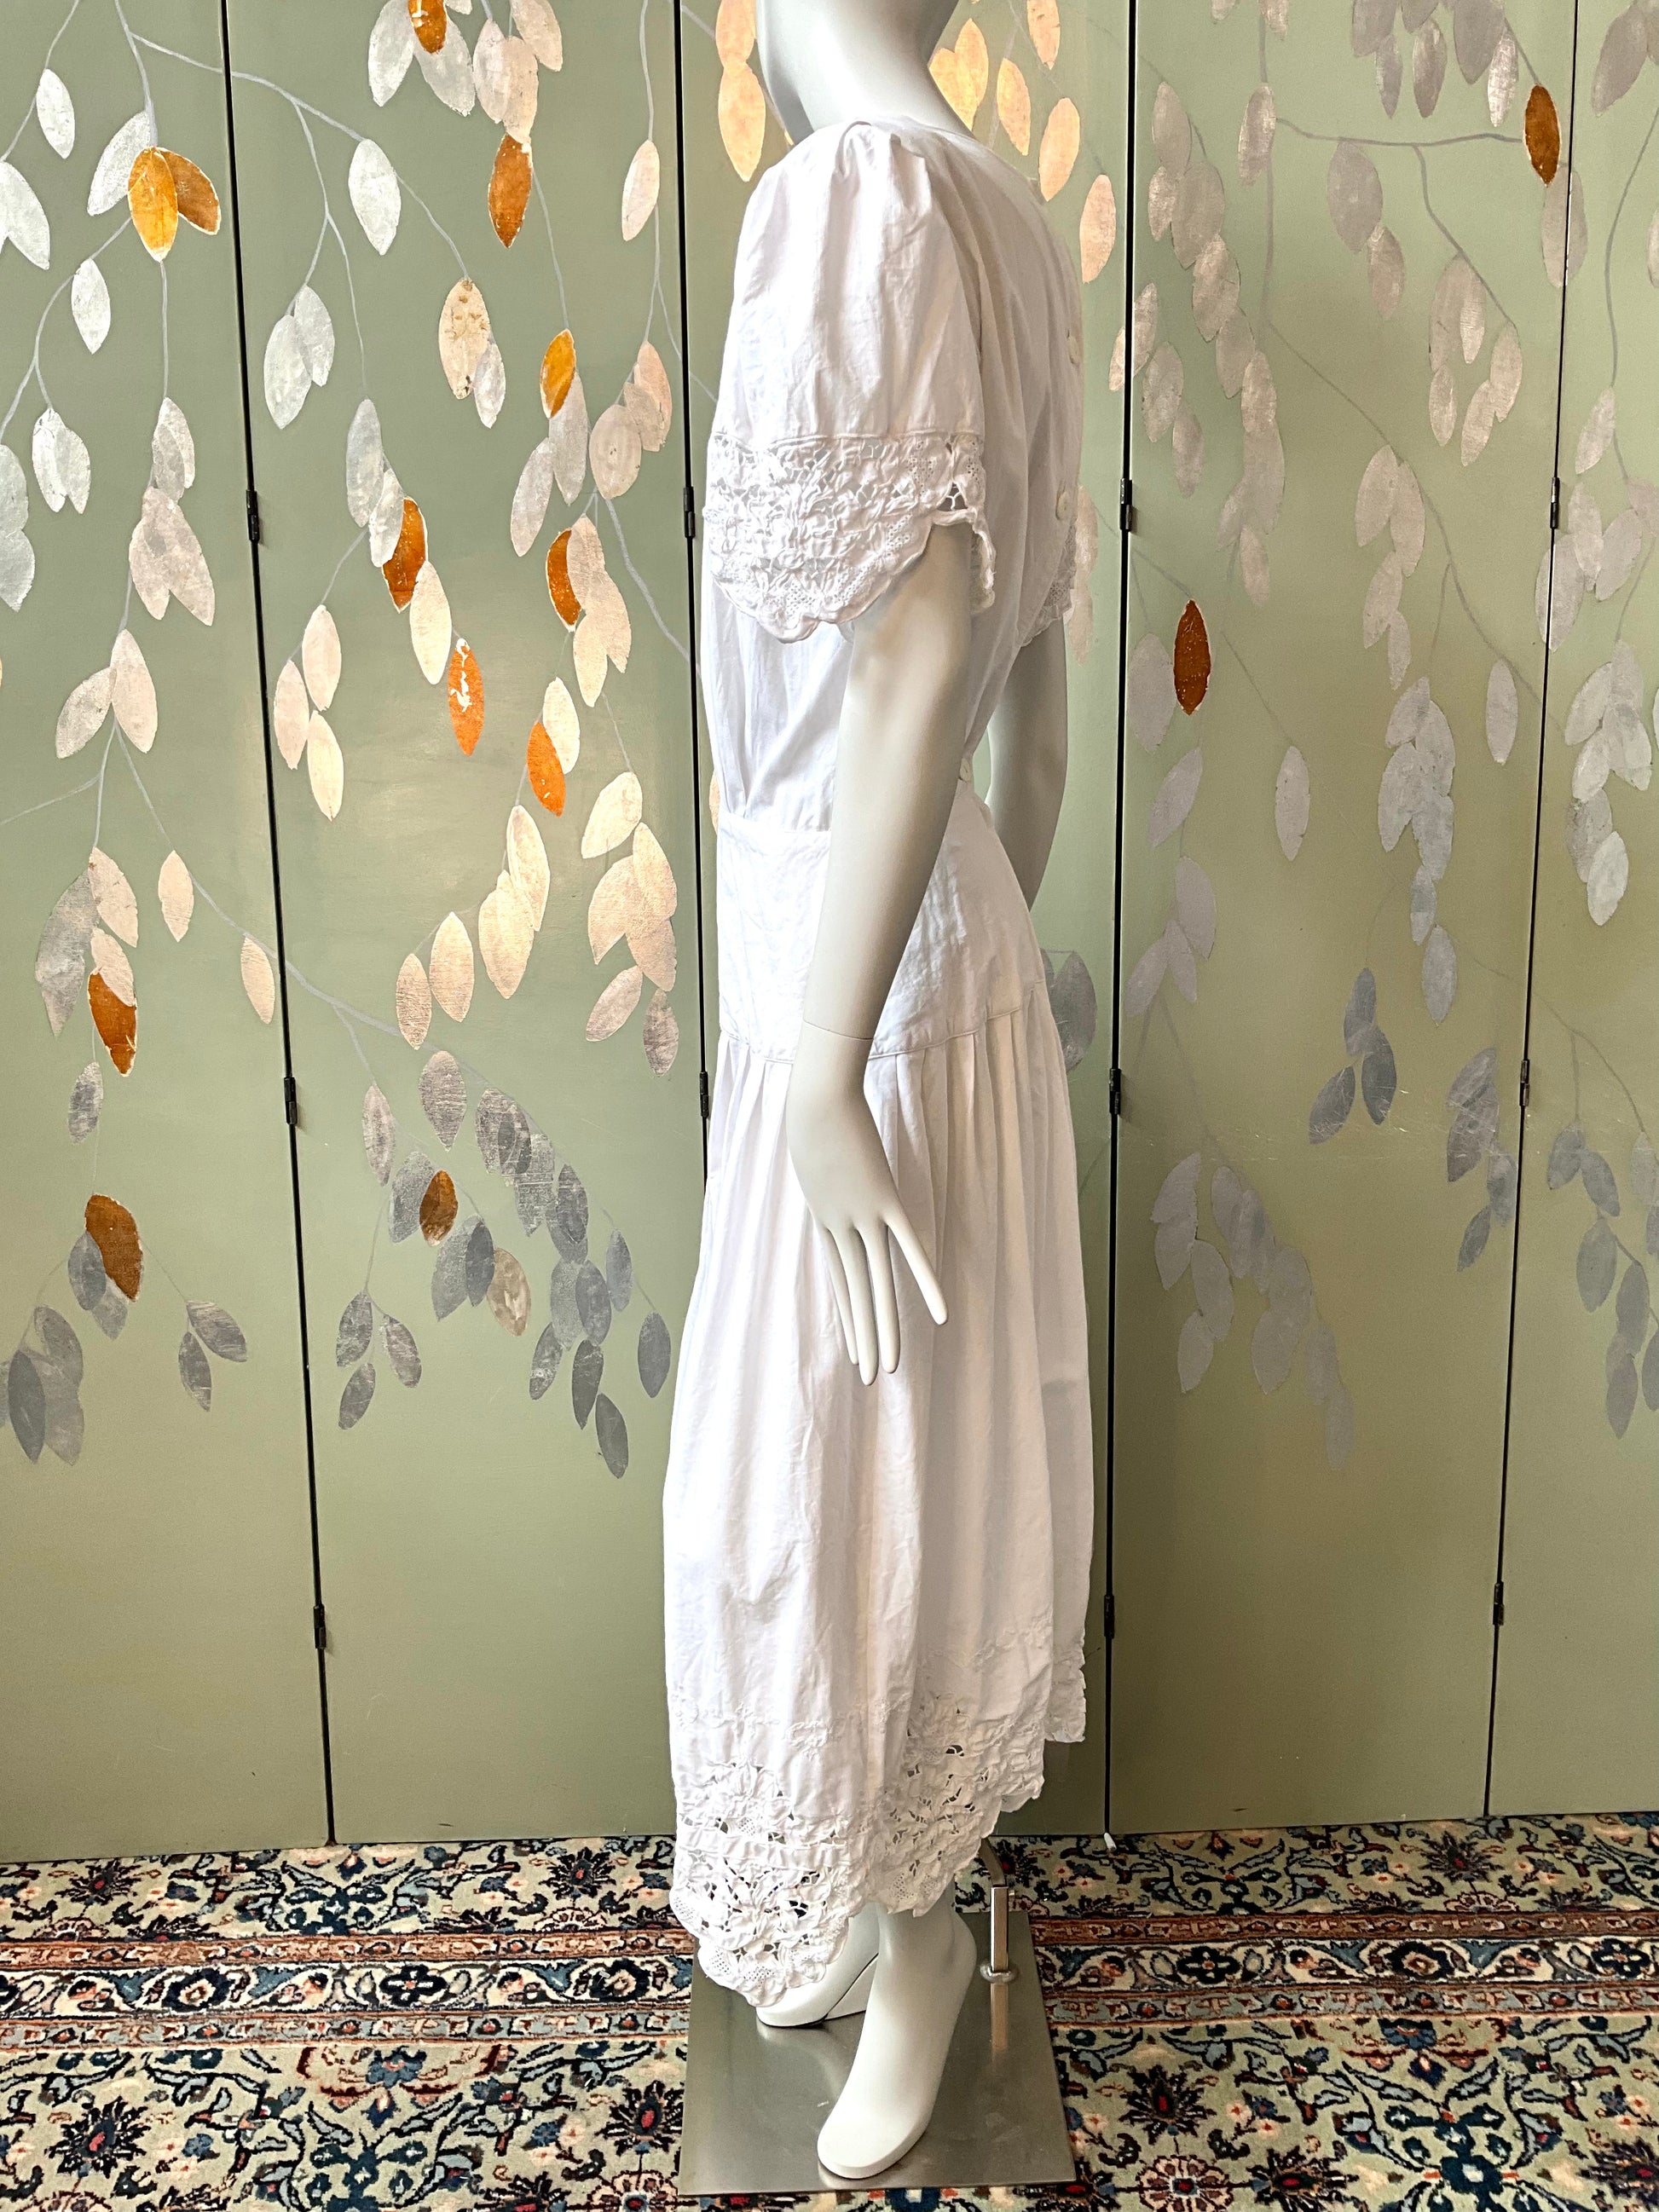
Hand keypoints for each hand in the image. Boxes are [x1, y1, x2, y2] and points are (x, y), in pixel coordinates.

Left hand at [785, 1022, 947, 1382]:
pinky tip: (941, 1315)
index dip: (849, 1316)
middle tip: (871, 1377)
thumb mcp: (812, 1153)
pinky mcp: (883, 1202)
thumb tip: (830, 1170)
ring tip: (891, 1366)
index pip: (840, 1281)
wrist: (814, 1099)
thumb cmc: (811, 1114)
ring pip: (879, 1284)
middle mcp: (840, 1228)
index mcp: (824, 1221)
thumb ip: (825, 1173)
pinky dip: (926, 1283)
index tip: (854, 1348)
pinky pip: (909, 1250)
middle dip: (865, 1337)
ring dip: (886, 1328)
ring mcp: (862, 1218)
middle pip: (858, 1293)